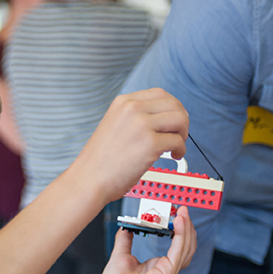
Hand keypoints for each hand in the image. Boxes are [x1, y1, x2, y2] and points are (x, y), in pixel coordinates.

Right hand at [74, 88, 188, 203]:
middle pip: (174, 104)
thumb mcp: (115, 125)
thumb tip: (165, 118)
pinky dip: (180, 150)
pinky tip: (173, 156)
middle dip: (182, 120)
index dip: (173, 107)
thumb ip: (136, 118)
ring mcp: (142, 125)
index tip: (174, 120)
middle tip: (179, 134)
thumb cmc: (101, 160)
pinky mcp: (150, 145)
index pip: (160, 94)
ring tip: (176, 147)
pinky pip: (178, 141)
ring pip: (180, 120)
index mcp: (123, 102)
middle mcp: (133, 109)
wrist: (89, 179)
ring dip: (183, 134)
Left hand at [98, 206, 195, 273]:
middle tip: (183, 209)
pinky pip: (179, 250)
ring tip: (183, 212)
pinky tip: (179, 222)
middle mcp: (168, 269)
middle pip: (186, 244)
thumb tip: (126, 227)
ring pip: (186, 246)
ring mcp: (170, 272)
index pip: (177, 245)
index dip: (179, 229)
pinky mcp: (168, 273)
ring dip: (187, 228)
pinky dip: (181, 235)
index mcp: (160, 266)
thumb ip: (125, 239)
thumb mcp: (121, 254)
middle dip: (186, 226)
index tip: (176, 213)